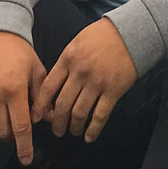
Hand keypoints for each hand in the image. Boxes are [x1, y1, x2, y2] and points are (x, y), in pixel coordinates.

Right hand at [0, 31, 46, 164]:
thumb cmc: (19, 52)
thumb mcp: (37, 70)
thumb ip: (42, 97)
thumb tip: (46, 120)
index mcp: (14, 89)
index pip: (20, 127)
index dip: (24, 146)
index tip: (27, 160)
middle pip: (3, 132)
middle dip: (13, 136)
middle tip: (19, 126)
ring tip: (7, 115)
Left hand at [36, 17, 137, 141]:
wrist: (131, 32)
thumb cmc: (103, 35)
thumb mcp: (77, 42)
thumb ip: (65, 62)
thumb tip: (55, 84)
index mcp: (68, 59)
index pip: (48, 88)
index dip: (40, 106)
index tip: (36, 117)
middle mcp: (80, 73)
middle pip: (62, 104)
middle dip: (57, 122)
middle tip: (56, 130)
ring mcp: (97, 83)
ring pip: (79, 112)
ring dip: (74, 126)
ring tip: (73, 131)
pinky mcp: (113, 90)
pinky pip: (100, 115)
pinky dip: (94, 129)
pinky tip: (89, 136)